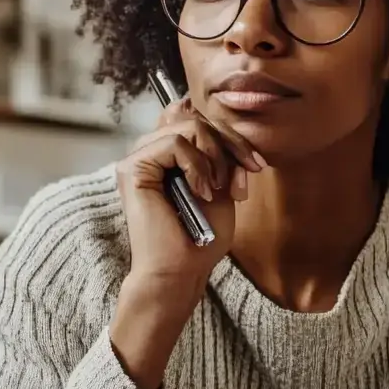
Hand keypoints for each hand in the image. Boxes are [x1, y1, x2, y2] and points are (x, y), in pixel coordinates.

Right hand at [110, 97, 263, 388]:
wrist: (181, 271)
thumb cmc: (201, 238)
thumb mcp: (222, 185)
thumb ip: (219, 152)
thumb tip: (214, 119)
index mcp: (169, 155)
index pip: (199, 118)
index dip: (231, 136)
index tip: (256, 166)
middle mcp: (150, 152)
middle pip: (197, 117)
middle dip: (230, 145)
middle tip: (240, 180)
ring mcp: (138, 158)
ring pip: (188, 126)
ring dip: (215, 157)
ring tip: (217, 189)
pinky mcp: (132, 169)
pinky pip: (174, 142)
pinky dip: (197, 166)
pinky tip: (201, 192)